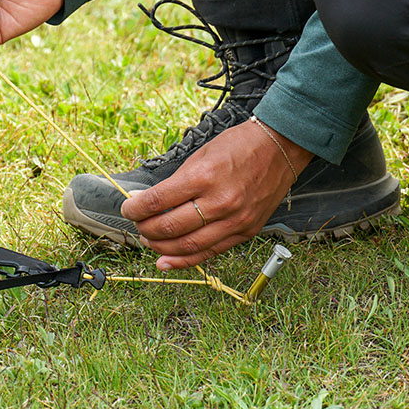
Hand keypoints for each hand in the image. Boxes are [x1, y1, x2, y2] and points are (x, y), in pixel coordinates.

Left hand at [120, 120, 313, 269]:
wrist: (280, 148)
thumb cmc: (239, 146)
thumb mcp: (202, 155)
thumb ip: (176, 182)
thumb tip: (146, 201)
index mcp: (204, 177)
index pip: (158, 201)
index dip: (136, 208)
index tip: (128, 208)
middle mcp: (219, 201)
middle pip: (169, 227)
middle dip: (145, 228)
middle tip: (137, 224)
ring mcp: (234, 220)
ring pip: (188, 245)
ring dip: (160, 247)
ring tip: (148, 241)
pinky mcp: (246, 231)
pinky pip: (210, 253)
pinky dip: (185, 261)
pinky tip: (166, 262)